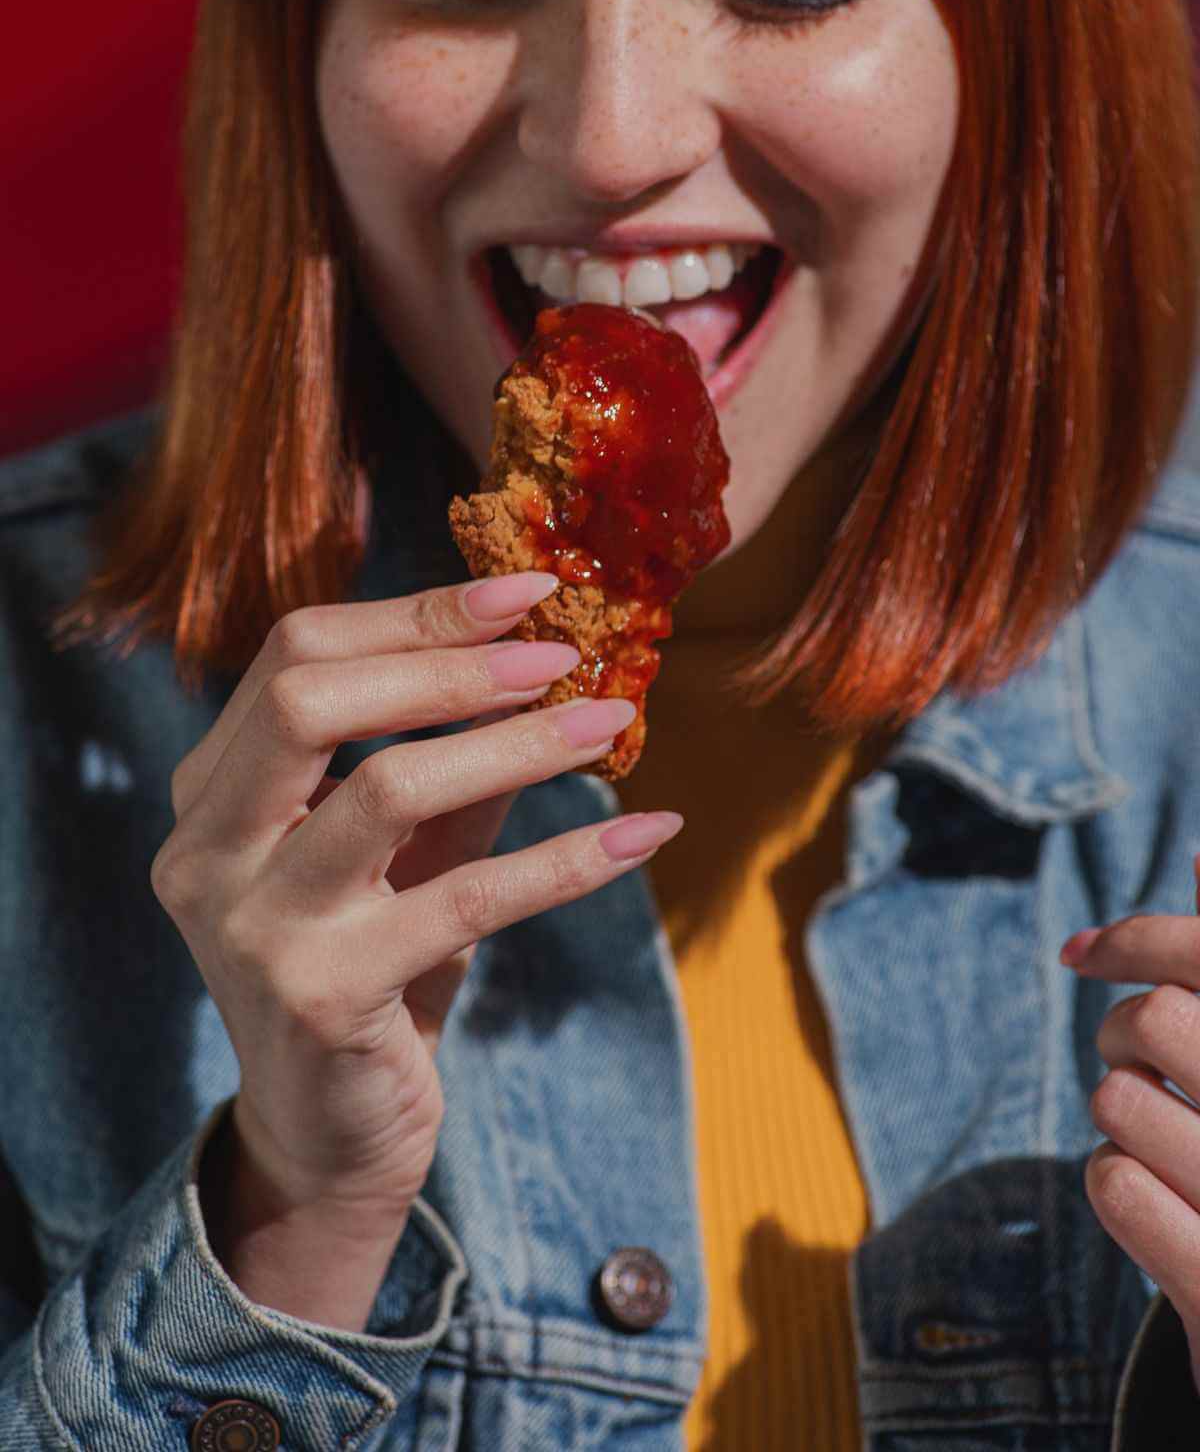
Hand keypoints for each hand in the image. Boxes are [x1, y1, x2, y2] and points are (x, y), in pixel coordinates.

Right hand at [152, 571, 680, 1225]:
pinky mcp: (320, 994)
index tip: (527, 591)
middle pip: (311, 700)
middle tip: (561, 654)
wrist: (326, 1138)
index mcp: (212, 792)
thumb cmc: (369, 970)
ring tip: (609, 724)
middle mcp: (208, 849)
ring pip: (389, 787)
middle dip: (448, 665)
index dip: (416, 612)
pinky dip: (564, 860)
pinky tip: (642, 833)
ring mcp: (253, 925)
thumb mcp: (404, 849)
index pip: (297, 654)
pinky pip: (464, 900)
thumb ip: (452, 757)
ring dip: (516, 745)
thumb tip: (549, 658)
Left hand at [1061, 853, 1199, 1389]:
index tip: (1078, 953)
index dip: (1132, 939)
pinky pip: (1113, 1185)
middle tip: (1137, 1061)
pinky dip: (1117, 1184)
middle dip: (1121, 1034)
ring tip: (1165, 1141)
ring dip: (1121, 1115)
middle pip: (1155, 1020)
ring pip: (1120, 1100)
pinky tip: (1157, 1202)